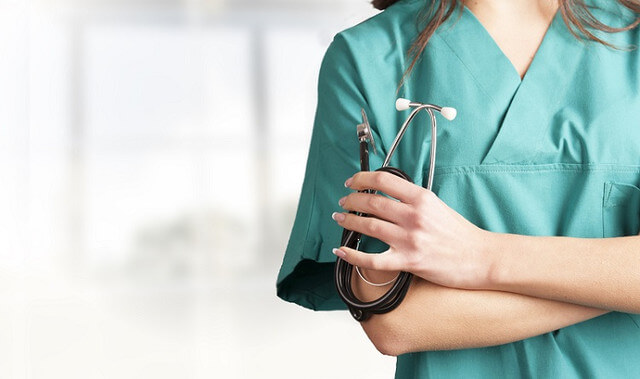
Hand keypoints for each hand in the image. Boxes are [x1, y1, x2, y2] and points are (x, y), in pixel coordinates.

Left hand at [332, 171, 494, 289]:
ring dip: (349, 221)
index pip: (383, 181)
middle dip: (351, 200)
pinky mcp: (409, 261)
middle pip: (371, 202)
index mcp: (421, 198)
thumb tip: (386, 195)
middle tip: (343, 202)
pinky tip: (342, 251)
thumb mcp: (437, 206)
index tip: (351, 182)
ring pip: (369, 226)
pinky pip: (374, 259)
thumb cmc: (461, 233)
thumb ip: (412, 200)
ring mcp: (410, 239)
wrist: (481, 257)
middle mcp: (414, 216)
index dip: (361, 179)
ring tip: (340, 219)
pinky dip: (354, 255)